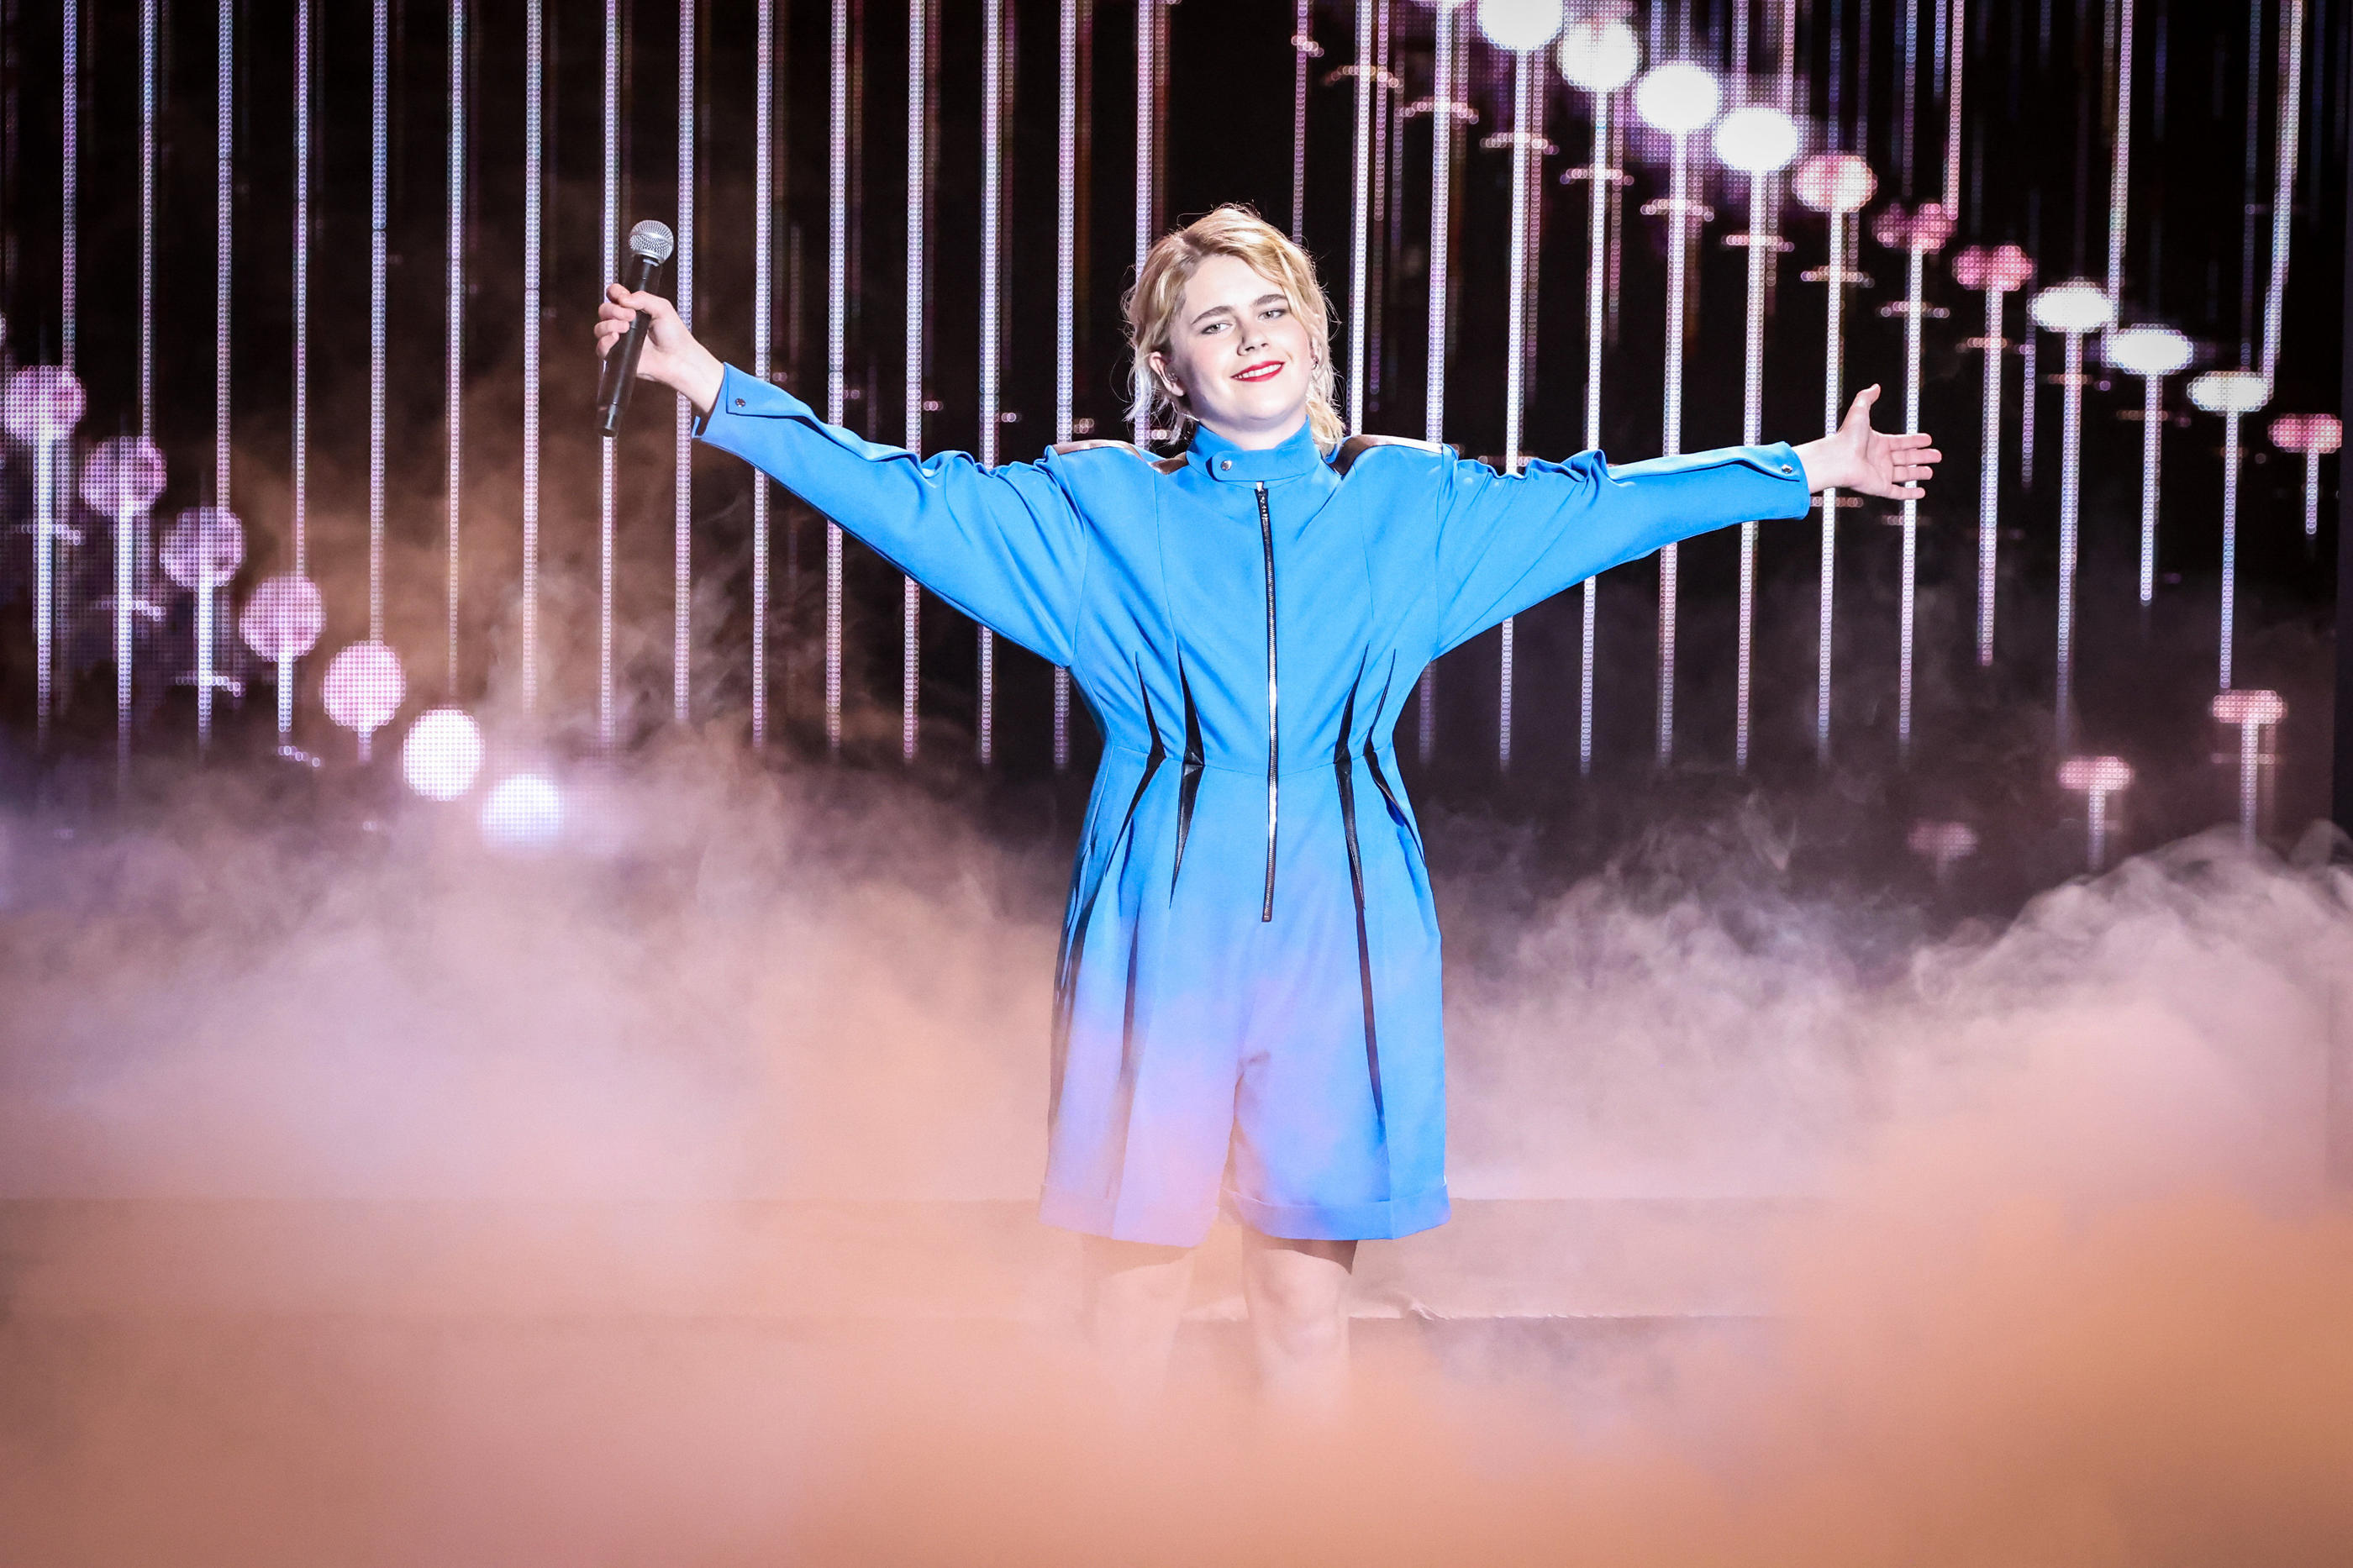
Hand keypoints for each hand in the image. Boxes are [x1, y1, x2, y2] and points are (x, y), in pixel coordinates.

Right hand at [595, 284, 725, 417]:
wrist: (680, 358)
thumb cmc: (675, 335)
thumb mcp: (662, 307)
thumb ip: (643, 298)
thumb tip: (622, 298)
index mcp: (633, 310)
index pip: (614, 295)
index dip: (614, 292)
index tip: (622, 296)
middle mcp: (623, 323)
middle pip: (604, 310)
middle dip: (614, 310)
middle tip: (631, 316)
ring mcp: (620, 340)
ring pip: (599, 328)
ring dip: (609, 324)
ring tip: (626, 327)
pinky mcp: (618, 357)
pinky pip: (601, 348)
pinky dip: (605, 341)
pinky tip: (616, 337)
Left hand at [1792, 384, 1941, 499]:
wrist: (1838, 459)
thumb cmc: (1846, 437)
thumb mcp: (1859, 411)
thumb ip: (1867, 397)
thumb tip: (1875, 386)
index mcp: (1877, 443)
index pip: (1901, 442)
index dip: (1914, 441)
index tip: (1927, 440)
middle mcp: (1879, 459)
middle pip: (1906, 458)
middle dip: (1922, 457)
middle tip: (1936, 455)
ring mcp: (1880, 474)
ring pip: (1904, 475)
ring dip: (1918, 473)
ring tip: (1931, 472)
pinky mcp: (1880, 487)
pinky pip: (1898, 492)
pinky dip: (1910, 494)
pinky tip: (1921, 492)